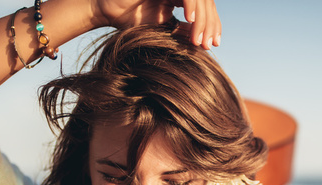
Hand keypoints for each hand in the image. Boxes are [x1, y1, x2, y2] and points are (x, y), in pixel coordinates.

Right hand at [91, 0, 220, 48]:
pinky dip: (191, 4)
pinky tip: (190, 19)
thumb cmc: (131, 20)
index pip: (204, 9)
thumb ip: (182, 32)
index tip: (213, 44)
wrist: (108, 11)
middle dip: (209, 24)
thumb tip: (204, 42)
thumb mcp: (163, 30)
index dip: (211, 25)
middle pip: (205, 2)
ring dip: (202, 18)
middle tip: (208, 44)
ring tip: (199, 39)